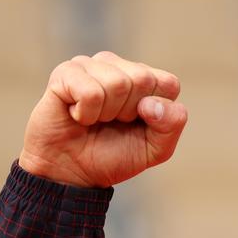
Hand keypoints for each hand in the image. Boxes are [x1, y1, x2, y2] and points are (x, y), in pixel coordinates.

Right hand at [18, 51, 186, 187]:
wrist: (71, 172)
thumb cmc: (114, 155)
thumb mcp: (156, 148)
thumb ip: (172, 124)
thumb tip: (151, 103)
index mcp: (146, 79)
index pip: (168, 83)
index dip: (156, 112)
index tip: (137, 123)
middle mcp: (120, 66)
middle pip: (143, 79)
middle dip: (129, 112)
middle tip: (112, 122)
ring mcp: (91, 65)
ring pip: (117, 83)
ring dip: (106, 114)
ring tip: (94, 119)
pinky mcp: (66, 72)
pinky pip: (90, 92)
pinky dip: (85, 114)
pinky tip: (77, 115)